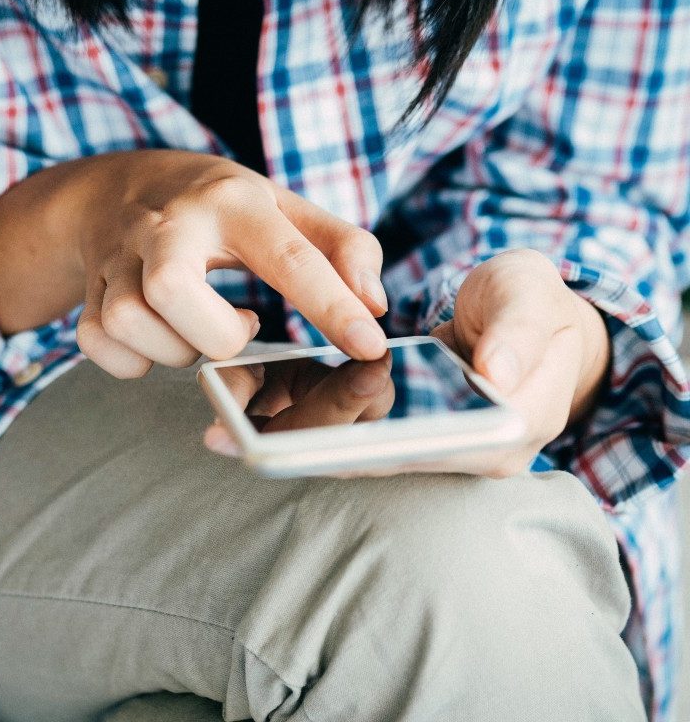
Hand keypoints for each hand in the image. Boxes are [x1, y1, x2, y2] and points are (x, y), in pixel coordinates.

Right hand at [0, 150, 388, 377]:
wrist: (115, 189)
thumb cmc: (215, 206)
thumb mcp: (283, 207)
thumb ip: (341, 247)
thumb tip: (373, 305)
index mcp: (231, 201)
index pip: (288, 256)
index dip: (333, 307)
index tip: (369, 345)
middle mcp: (167, 224)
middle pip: (172, 292)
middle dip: (215, 335)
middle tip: (239, 327)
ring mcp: (117, 257)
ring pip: (128, 322)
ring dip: (174, 350)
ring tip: (200, 330)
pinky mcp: (89, 291)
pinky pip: (98, 344)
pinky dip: (133, 361)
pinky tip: (160, 340)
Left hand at [202, 249, 610, 478]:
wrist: (528, 313)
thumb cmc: (535, 304)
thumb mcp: (532, 300)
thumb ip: (519, 333)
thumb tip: (495, 372)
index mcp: (500, 433)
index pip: (413, 450)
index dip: (348, 447)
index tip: (284, 444)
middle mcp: (460, 453)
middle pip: (369, 457)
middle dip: (299, 445)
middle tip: (229, 434)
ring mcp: (429, 443)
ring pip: (350, 447)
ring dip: (290, 435)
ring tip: (224, 422)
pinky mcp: (404, 426)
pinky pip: (347, 428)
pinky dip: (304, 414)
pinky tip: (255, 401)